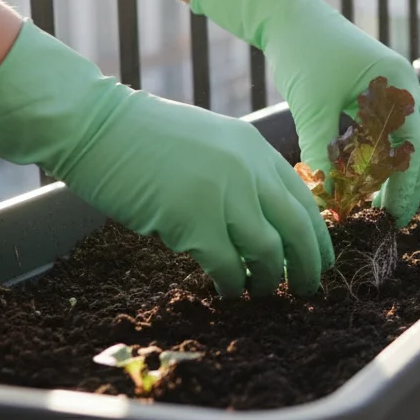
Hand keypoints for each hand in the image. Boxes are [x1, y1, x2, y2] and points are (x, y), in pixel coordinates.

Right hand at [0, 21, 332, 297]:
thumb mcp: (213, 142)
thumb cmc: (147, 137)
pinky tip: (227, 291)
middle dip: (307, 265)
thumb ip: (243, 172)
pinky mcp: (193, 219)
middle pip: (298, 229)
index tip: (321, 261)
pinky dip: (231, 284)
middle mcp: (249, 169)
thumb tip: (263, 219)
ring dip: (269, 280)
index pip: (304, 200)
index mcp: (257, 149)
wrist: (98, 126)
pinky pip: (226, 265)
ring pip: (268, 252)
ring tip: (263, 294)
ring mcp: (224, 194)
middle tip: (307, 290)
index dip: (317, 236)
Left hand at [190, 0, 419, 226]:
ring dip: (398, 170)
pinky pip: (386, 130)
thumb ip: (322, 149)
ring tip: (379, 202)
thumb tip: (327, 197)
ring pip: (407, 138)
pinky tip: (365, 177)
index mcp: (398, 82)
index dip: (409, 182)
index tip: (394, 212)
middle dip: (411, 181)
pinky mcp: (371, 92)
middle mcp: (401, 85)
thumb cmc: (303, 50)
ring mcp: (389, 87)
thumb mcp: (312, 104)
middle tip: (393, 216)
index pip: (417, 142)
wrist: (286, 14)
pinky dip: (381, 155)